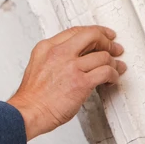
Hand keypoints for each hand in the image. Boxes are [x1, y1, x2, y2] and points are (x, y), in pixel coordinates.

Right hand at [7, 25, 126, 139]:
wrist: (28, 112)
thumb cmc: (32, 97)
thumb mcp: (38, 66)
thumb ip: (55, 58)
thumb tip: (77, 58)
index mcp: (46, 47)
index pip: (76, 31)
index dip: (95, 31)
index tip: (104, 35)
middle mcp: (59, 53)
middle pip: (92, 36)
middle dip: (107, 42)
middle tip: (115, 48)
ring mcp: (71, 67)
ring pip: (103, 56)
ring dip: (113, 63)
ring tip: (116, 69)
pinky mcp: (81, 82)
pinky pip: (107, 72)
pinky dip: (113, 75)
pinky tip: (111, 80)